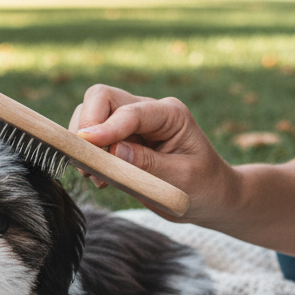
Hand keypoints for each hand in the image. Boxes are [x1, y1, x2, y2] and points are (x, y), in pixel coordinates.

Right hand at [68, 85, 238, 226]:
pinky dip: (87, 155)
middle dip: (86, 123)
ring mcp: (131, 123)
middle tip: (84, 158)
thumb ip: (148, 164)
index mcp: (170, 114)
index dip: (105, 128)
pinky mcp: (118, 139)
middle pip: (101, 97)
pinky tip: (103, 178)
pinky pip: (91, 137)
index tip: (85, 144)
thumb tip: (114, 151)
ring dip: (85, 143)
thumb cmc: (203, 185)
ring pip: (90, 114)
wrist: (209, 196)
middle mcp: (148, 111)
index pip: (129, 112)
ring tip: (96, 174)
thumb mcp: (182, 178)